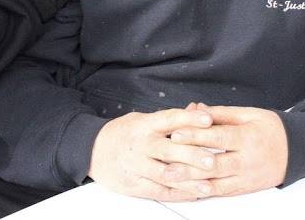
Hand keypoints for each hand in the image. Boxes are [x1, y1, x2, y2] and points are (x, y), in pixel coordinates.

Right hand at [88, 108, 217, 200]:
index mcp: (145, 125)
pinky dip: (177, 193)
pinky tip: (193, 194)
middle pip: (169, 150)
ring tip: (208, 184)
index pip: (170, 119)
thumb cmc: (124, 133)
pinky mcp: (134, 184)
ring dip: (188, 180)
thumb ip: (171, 119)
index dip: (189, 119)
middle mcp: (142, 144)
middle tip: (212, 159)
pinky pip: (158, 191)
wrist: (93, 150)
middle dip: (192, 155)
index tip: (208, 119)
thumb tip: (198, 109)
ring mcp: (137, 166)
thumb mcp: (144, 119)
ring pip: (165, 174)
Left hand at [165, 105, 288, 195]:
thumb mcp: (249, 114)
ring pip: (216, 182)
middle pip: (214, 164)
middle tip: (167, 165)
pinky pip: (223, 192)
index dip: (196, 136)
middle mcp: (246, 160)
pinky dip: (205, 192)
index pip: (218, 137)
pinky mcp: (245, 188)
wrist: (296, 151)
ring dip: (192, 182)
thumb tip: (197, 110)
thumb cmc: (271, 129)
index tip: (175, 134)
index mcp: (247, 137)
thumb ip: (222, 114)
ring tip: (172, 180)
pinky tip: (190, 190)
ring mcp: (246, 177)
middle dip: (188, 165)